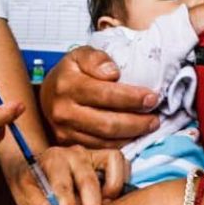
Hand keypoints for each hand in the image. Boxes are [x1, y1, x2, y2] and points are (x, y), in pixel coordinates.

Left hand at [2, 145, 130, 204]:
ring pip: (113, 164)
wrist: (35, 168)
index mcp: (53, 159)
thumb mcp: (24, 194)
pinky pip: (123, 164)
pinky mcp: (106, 157)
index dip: (67, 204)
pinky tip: (108, 198)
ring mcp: (92, 153)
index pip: (63, 183)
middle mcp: (75, 153)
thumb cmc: (30, 183)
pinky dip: (120, 181)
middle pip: (89, 180)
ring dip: (112, 190)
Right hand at [40, 48, 160, 148]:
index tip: (152, 97)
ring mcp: (64, 131)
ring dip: (131, 136)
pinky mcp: (67, 144)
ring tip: (148, 125)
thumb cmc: (70, 72)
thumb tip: (113, 73)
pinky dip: (120, 145)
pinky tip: (133, 135)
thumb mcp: (80, 55)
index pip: (105, 94)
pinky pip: (99, 149)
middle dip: (136, 122)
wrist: (48, 94)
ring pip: (105, 140)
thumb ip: (97, 58)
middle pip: (107, 123)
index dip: (132, 98)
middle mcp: (63, 111)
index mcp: (67, 85)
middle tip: (155, 117)